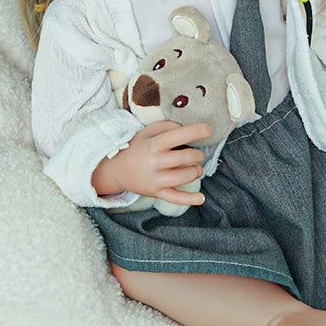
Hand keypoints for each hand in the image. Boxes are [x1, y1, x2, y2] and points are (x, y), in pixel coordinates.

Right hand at [92, 121, 211, 205]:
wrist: (117, 170)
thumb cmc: (136, 148)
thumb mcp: (147, 131)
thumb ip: (167, 126)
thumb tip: (185, 128)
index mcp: (154, 144)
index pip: (178, 135)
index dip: (196, 132)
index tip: (208, 129)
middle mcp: (156, 162)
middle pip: (186, 157)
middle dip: (197, 155)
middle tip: (197, 154)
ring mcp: (156, 179)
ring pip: (185, 176)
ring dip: (196, 171)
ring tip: (195, 168)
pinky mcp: (157, 193)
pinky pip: (176, 198)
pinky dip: (190, 199)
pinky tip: (201, 198)